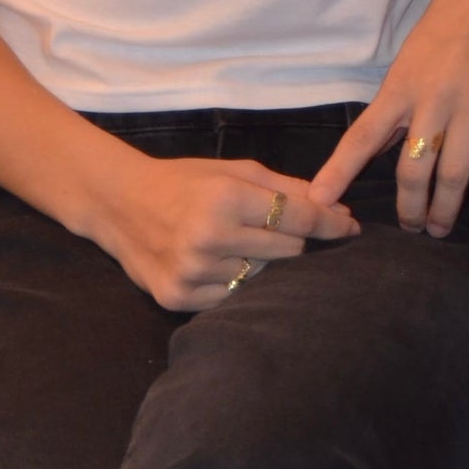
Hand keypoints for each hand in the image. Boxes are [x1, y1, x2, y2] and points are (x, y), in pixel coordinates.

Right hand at [100, 156, 357, 310]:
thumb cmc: (182, 182)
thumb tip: (337, 210)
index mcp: (225, 198)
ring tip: (235, 245)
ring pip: (263, 277)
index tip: (351, 228)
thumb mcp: (232, 171)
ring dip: (260, 263)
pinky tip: (216, 264)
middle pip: (288, 251)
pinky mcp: (178, 297)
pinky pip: (231, 298)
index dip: (330, 223)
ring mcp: (193, 271)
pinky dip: (233, 283)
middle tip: (270, 230)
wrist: (118, 204)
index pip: (298, 218)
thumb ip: (285, 188)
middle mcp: (209, 237)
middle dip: (290, 240)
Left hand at [310, 0, 468, 234]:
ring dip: (447, 208)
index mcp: (401, 85)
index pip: (362, 137)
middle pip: (412, 169)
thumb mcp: (411, 55)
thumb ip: (400, 100)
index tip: (319, 201)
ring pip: (455, 172)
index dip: (339, 172)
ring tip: (443, 228)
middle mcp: (432, 98)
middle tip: (411, 230)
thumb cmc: (451, 19)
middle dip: (409, 209)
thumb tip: (385, 143)